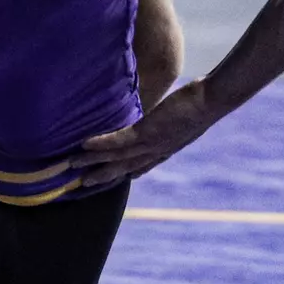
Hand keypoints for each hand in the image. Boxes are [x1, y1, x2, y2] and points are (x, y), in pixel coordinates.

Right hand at [72, 79, 220, 188]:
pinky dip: (101, 144)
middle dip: (101, 175)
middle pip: (122, 168)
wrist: (212, 101)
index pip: (140, 165)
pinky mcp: (147, 130)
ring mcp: (150, 143)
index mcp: (164, 149)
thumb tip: (161, 114)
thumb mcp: (182, 117)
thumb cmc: (199, 104)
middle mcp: (155, 151)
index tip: (109, 178)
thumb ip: (167, 120)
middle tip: (80, 183)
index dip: (124, 173)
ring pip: (116, 156)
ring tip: (71, 163)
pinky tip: (84, 144)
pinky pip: (119, 140)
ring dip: (92, 161)